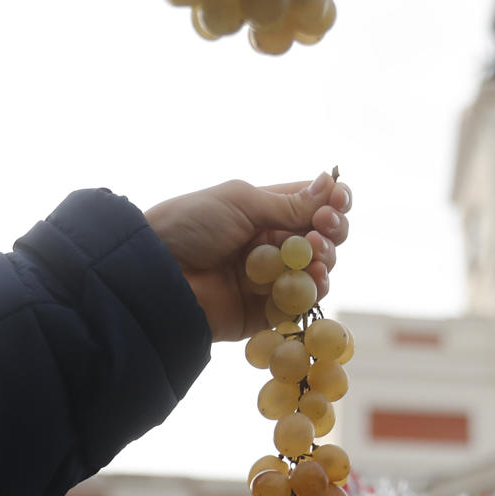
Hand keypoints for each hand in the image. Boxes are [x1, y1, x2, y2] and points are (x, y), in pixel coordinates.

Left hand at [145, 173, 351, 341]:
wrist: (157, 273)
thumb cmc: (189, 226)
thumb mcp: (241, 202)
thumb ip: (288, 202)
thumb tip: (331, 183)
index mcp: (265, 211)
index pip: (313, 204)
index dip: (333, 202)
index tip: (337, 202)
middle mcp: (272, 244)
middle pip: (322, 237)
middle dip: (332, 230)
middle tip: (323, 228)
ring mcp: (271, 278)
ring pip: (318, 270)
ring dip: (325, 259)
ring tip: (315, 254)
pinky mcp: (266, 312)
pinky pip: (301, 304)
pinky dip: (314, 291)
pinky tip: (314, 278)